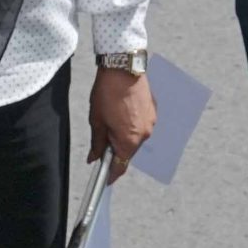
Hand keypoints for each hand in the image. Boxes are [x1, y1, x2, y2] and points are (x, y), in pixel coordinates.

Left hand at [87, 68, 154, 183]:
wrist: (123, 67)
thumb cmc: (108, 92)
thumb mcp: (97, 120)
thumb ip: (97, 143)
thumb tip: (94, 157)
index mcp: (129, 140)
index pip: (120, 166)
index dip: (111, 175)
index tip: (105, 180)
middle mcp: (145, 134)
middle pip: (128, 152)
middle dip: (115, 150)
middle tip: (101, 142)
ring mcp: (151, 122)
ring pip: (135, 138)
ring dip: (124, 135)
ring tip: (110, 120)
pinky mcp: (153, 111)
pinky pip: (141, 125)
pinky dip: (131, 124)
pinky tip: (121, 112)